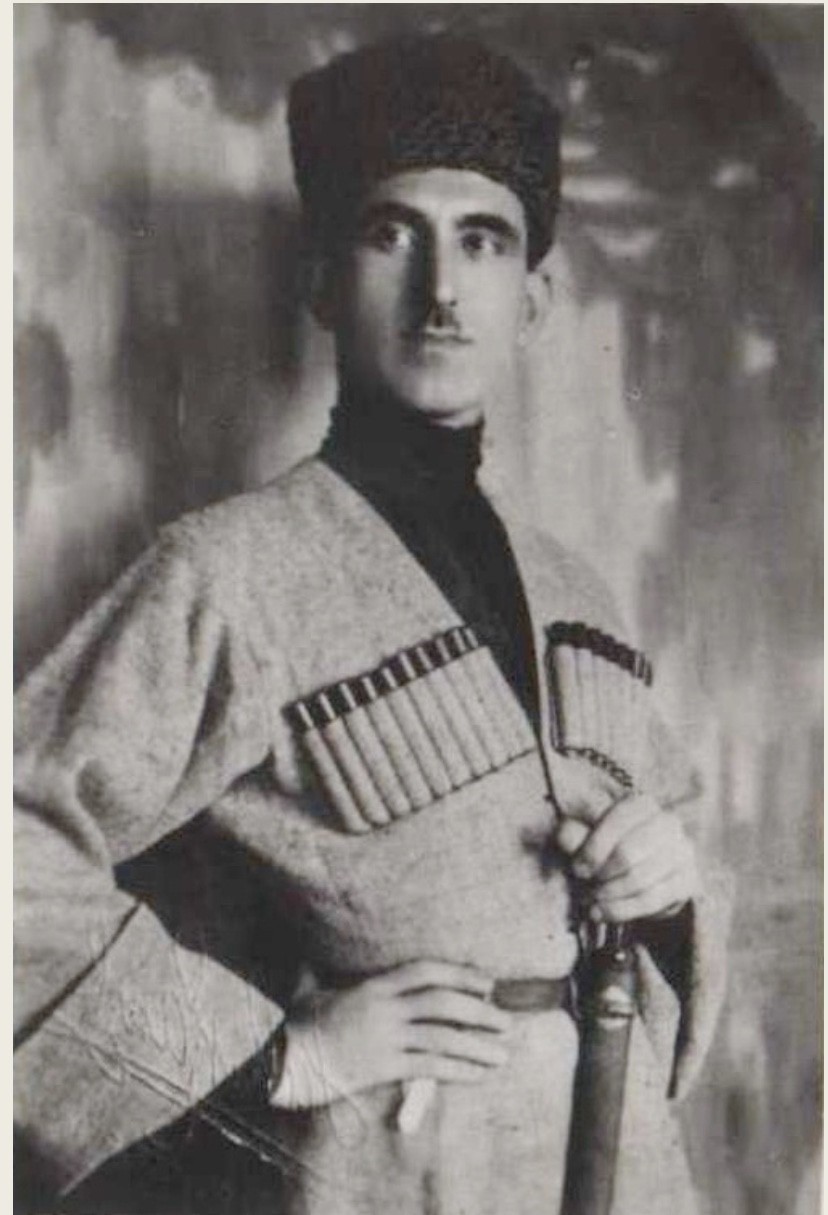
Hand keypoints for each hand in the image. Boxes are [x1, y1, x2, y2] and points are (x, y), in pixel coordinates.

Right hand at [270, 960, 511, 1108]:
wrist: (280, 1062)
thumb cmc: (293, 1027)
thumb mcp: (306, 992)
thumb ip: (313, 973)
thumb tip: (303, 954)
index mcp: (373, 987)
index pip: (425, 972)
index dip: (459, 973)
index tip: (487, 981)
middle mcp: (384, 1009)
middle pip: (442, 1004)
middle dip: (479, 1010)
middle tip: (506, 1020)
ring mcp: (385, 1039)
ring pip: (442, 1038)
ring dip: (477, 1046)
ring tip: (503, 1054)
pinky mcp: (382, 1068)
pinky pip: (429, 1068)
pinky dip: (458, 1070)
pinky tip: (478, 1074)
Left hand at [556, 792, 698, 922]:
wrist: (647, 873)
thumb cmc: (611, 849)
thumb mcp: (588, 838)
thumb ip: (574, 834)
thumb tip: (565, 836)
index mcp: (642, 804)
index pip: (617, 821)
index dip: (593, 848)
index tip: (578, 869)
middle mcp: (668, 823)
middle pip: (628, 854)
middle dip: (601, 874)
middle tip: (585, 886)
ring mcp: (683, 852)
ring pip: (639, 880)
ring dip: (609, 895)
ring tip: (592, 902)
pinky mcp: (689, 880)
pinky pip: (652, 900)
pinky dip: (622, 910)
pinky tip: (603, 913)